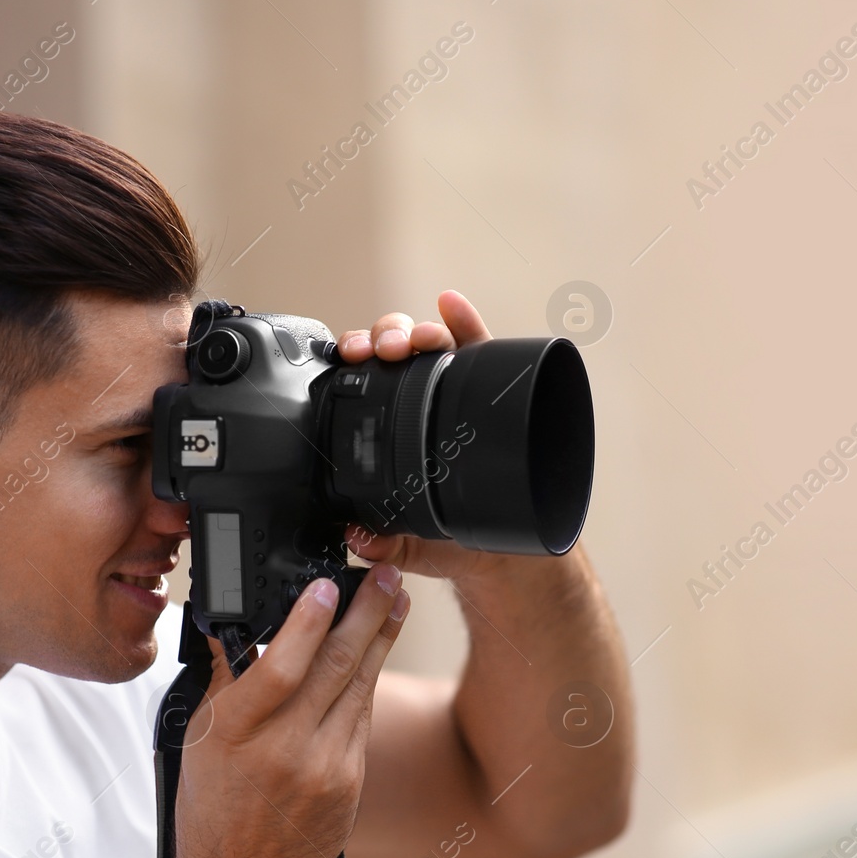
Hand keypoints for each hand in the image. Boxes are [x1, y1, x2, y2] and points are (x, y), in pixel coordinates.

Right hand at [169, 564, 410, 857]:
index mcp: (237, 735)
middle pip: (335, 667)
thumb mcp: (200, 740)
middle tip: (387, 574)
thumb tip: (233, 623)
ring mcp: (325, 768)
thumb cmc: (213, 812)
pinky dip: (368, 679)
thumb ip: (223, 680)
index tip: (328, 586)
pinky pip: (361, 717)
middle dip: (367, 613)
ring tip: (395, 598)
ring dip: (381, 637)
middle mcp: (284, 750)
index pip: (281, 668)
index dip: (307, 623)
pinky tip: (377, 650)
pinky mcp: (351, 782)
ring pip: (359, 686)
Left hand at [335, 289, 506, 583]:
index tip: (347, 358)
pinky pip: (478, 348)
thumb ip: (386, 543)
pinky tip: (450, 304)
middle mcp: (418, 403)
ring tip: (416, 338)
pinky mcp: (492, 390)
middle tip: (382, 350)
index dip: (352, 362)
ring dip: (417, 330)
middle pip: (392, 351)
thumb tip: (358, 538)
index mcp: (389, 430)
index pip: (363, 383)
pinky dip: (463, 320)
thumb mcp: (414, 548)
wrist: (509, 554)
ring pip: (429, 343)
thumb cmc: (457, 543)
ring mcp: (454, 392)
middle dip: (382, 338)